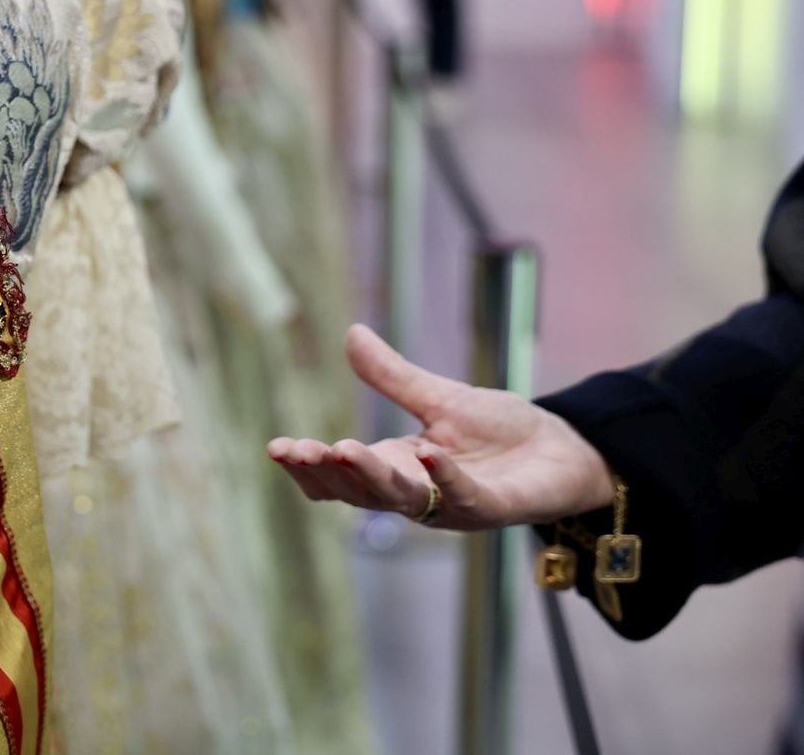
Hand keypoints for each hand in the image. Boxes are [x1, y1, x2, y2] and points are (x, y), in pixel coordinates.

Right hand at [266, 325, 613, 529]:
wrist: (564, 449)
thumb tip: (351, 333)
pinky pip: (463, 497)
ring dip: (372, 478)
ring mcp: (452, 505)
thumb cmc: (502, 430)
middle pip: (359, 492)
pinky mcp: (493, 508)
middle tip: (299, 450)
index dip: (308, 465)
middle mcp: (416, 492)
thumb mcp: (438, 396)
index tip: (277, 447)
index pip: (340, 473)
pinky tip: (427, 452)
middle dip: (328, 473)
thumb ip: (392, 375)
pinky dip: (444, 478)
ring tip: (343, 448)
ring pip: (400, 500)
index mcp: (396, 465)